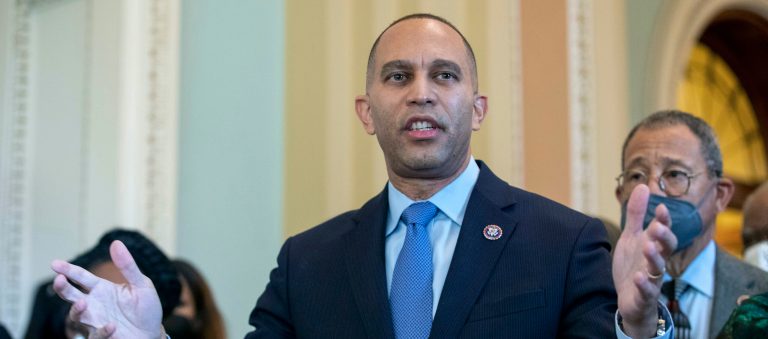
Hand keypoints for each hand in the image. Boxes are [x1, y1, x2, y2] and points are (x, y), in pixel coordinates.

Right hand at [51, 240, 162, 338]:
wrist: (152, 332)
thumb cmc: (146, 307)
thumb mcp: (141, 284)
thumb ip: (127, 266)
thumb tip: (115, 242)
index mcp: (102, 289)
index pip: (81, 277)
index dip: (68, 270)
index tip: (54, 263)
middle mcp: (94, 304)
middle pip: (71, 295)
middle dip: (63, 288)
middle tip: (59, 280)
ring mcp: (96, 321)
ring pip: (77, 316)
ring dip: (77, 310)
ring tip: (82, 302)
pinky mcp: (103, 336)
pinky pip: (97, 335)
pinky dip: (103, 331)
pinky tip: (113, 325)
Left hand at [613, 185, 676, 337]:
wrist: (630, 299)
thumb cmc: (633, 266)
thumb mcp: (631, 237)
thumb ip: (636, 214)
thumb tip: (643, 186)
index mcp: (653, 246)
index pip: (663, 231)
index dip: (664, 220)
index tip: (661, 207)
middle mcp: (656, 261)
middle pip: (666, 248)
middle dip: (664, 237)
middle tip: (657, 226)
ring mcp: (652, 279)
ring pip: (659, 268)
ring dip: (654, 258)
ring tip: (648, 247)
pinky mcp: (644, 296)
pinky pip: (647, 291)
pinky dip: (644, 285)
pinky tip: (638, 277)